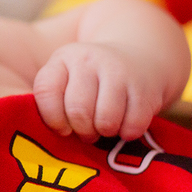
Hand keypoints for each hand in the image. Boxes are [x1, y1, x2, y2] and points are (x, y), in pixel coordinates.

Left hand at [32, 41, 164, 141]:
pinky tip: (125, 124)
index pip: (46, 92)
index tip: (63, 128)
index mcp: (63, 59)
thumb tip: (52, 135)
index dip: (53, 119)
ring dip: (105, 132)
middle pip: (78, 111)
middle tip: (87, 132)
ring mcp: (119, 70)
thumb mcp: (66, 79)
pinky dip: (128, 132)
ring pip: (106, 120)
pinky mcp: (144, 87)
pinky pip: (133, 125)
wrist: (138, 56)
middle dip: (82, 130)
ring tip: (104, 127)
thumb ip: (52, 101)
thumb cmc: (91, 81)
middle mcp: (89, 60)